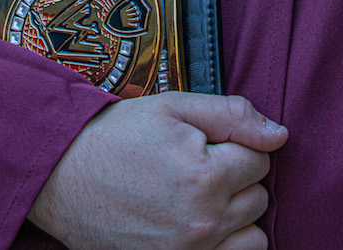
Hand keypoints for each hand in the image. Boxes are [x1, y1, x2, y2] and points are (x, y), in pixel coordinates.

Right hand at [27, 91, 287, 249]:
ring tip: (201, 196)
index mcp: (206, 176)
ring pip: (252, 237)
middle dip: (237, 177)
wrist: (62, 175)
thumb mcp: (174, 107)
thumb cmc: (118, 135)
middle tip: (198, 164)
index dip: (237, 142)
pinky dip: (223, 244)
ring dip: (237, 216)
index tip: (206, 140)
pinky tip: (199, 223)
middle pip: (258, 198)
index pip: (260, 158)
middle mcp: (203, 223)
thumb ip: (232, 115)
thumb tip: (279, 135)